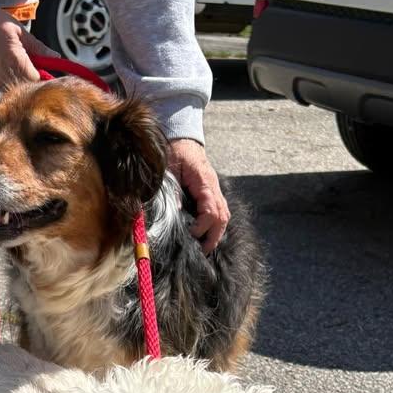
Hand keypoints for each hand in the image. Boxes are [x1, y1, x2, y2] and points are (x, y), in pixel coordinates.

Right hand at [0, 10, 56, 92]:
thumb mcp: (19, 31)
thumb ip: (38, 48)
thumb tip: (56, 57)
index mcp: (16, 62)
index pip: (37, 81)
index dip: (40, 75)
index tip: (39, 68)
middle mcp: (3, 77)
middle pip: (24, 86)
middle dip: (25, 76)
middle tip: (18, 60)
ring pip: (9, 88)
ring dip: (11, 78)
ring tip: (2, 59)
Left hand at [167, 138, 229, 253]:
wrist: (183, 140)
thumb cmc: (175, 152)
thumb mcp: (169, 168)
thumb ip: (172, 190)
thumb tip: (176, 211)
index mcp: (204, 182)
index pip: (210, 211)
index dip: (201, 227)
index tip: (188, 234)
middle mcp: (214, 188)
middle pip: (222, 217)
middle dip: (213, 237)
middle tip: (202, 251)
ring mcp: (216, 190)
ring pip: (224, 216)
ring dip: (216, 233)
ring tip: (204, 248)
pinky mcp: (213, 193)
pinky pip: (220, 212)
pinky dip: (215, 226)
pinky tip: (205, 236)